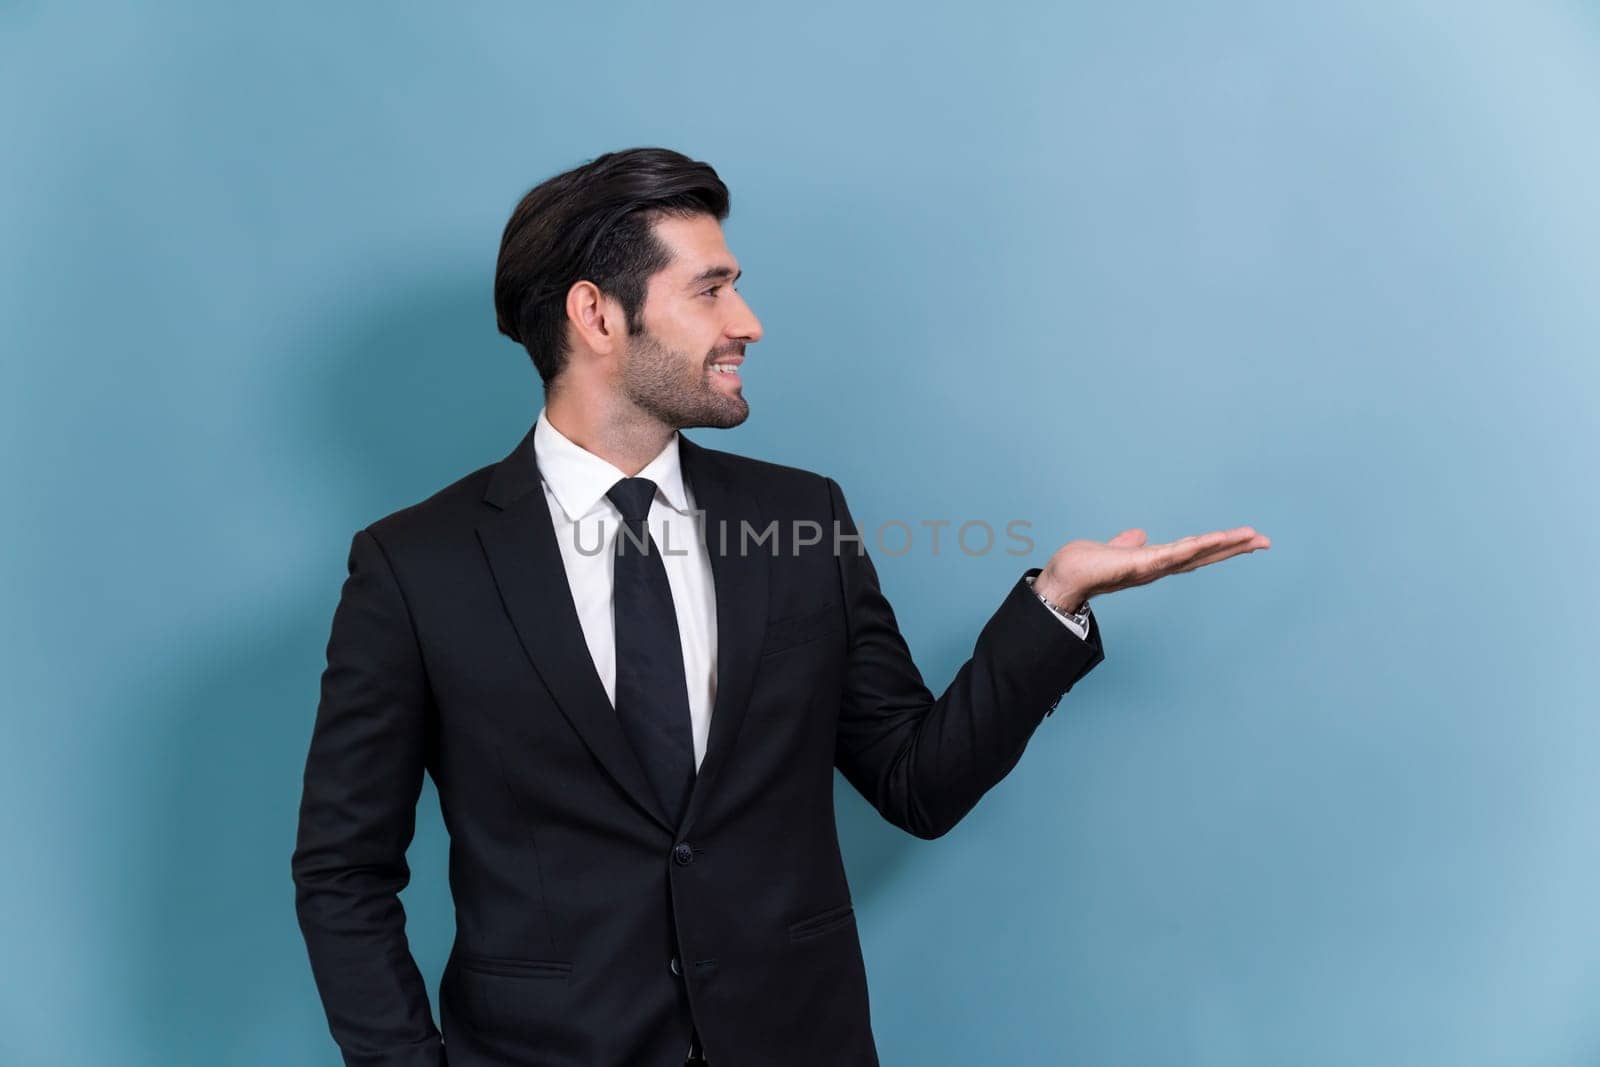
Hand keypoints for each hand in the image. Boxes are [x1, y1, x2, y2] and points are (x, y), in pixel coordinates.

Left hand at [1032, 526, 1270, 609]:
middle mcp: (1159, 568)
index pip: (1194, 553)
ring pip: (1195, 554)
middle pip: (1204, 556)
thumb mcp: (1113, 551)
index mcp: (1155, 562)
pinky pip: (1173, 555)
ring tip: (1251, 537)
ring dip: (1223, 545)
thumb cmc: (1085, 567)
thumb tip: (1138, 536)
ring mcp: (1152, 568)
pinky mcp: (1141, 565)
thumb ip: (1127, 544)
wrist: (1063, 579)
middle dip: (1234, 548)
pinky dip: (1195, 547)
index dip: (1219, 546)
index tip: (1245, 538)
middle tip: (1265, 540)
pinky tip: (1213, 539)